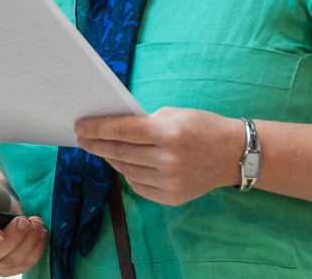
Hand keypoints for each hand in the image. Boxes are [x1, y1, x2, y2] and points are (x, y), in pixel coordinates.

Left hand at [76, 107, 242, 205]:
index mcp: (167, 133)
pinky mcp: (171, 197)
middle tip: (82, 138)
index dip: (98, 128)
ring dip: (110, 159)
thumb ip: (144, 122)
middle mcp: (167, 160)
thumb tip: (112, 128)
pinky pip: (139, 186)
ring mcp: (170, 182)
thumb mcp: (173, 114)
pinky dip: (127, 174)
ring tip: (100, 149)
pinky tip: (122, 163)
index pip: (123, 131)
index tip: (80, 126)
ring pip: (127, 171)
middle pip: (121, 152)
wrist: (231, 154)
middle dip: (97, 144)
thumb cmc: (200, 126)